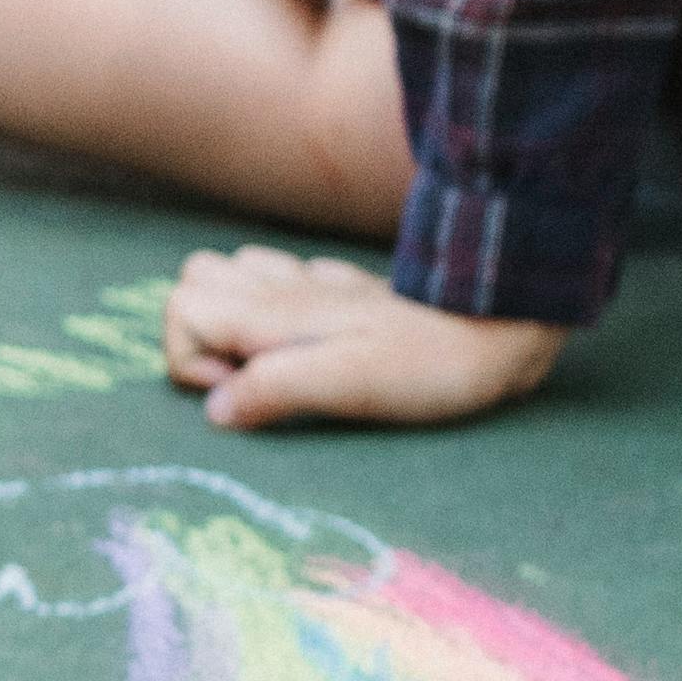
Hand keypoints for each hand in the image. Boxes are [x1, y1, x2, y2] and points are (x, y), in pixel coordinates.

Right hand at [157, 246, 566, 428]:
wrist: (500, 327)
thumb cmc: (426, 366)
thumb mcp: (346, 386)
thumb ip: (273, 390)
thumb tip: (216, 411)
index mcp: (274, 312)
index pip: (182, 310)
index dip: (193, 360)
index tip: (242, 391)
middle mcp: (283, 288)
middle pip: (194, 280)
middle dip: (203, 334)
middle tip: (252, 376)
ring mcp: (313, 283)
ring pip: (233, 270)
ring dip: (235, 315)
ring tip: (275, 358)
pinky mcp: (346, 289)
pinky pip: (287, 276)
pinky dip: (282, 302)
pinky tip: (317, 337)